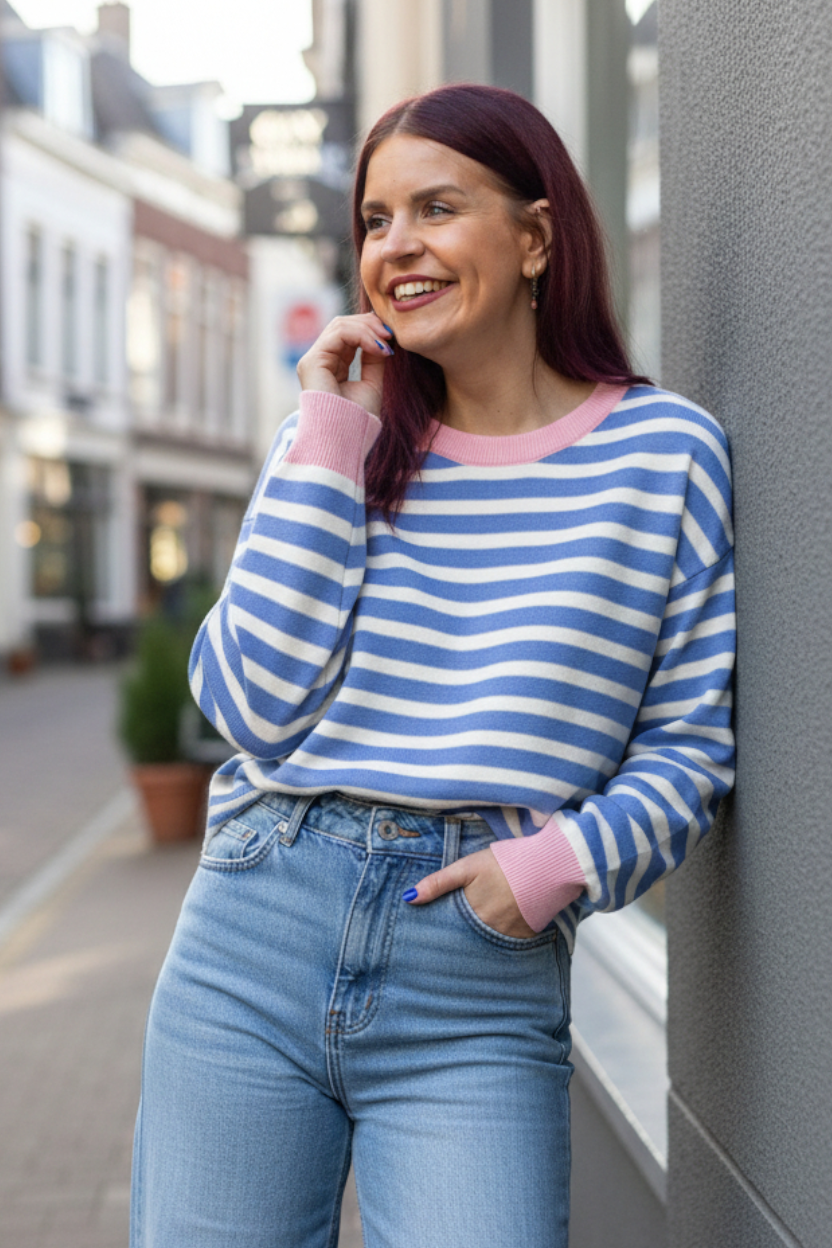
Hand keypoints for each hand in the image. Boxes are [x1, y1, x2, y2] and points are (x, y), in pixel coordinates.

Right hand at [296, 312, 393, 416]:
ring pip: (340, 325)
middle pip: (343, 325)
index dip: (371, 330)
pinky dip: (362, 335)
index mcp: (333, 366)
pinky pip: (338, 334)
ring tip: (387, 340)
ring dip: (368, 328)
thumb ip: (374, 359)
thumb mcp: (372, 383)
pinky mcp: (312, 362)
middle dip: (370, 324)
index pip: (349, 335)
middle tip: (391, 334)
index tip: (393, 338)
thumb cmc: (357, 420)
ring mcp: (313, 360)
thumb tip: (383, 338)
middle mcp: (320, 361)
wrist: (345, 440)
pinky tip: (377, 347)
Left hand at [405, 847, 537, 938]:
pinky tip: (497, 934)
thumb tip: (408, 898)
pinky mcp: (527, 937)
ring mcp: (509, 936)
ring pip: (486, 945)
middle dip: (458, 942)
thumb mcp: (468, 866)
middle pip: (467, 941)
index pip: (448, 932)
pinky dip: (501, 941)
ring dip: (479, 942)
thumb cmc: (507, 862)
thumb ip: (438, 883)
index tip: (428, 941)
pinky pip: (508, 945)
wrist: (550, 865)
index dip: (440, 935)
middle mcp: (489, 931)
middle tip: (448, 945)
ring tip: (473, 937)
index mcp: (472, 914)